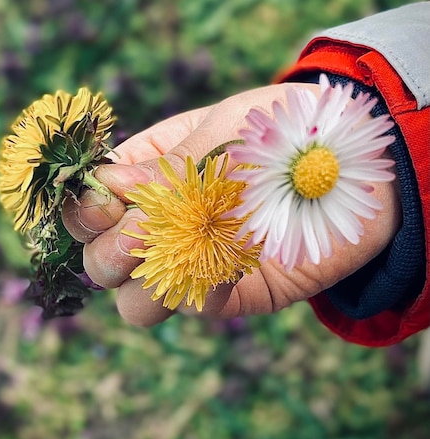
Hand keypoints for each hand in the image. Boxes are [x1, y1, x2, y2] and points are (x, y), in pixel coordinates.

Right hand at [62, 83, 401, 326]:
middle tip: (142, 230)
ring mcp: (193, 261)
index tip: (107, 200)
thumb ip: (167, 166)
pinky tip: (233, 261)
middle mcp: (160, 223)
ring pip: (135, 303)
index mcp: (145, 175)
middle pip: (100, 260)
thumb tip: (107, 184)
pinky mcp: (231, 293)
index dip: (85, 207)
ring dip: (144, 284)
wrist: (352, 166)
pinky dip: (203, 290)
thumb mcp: (221, 131)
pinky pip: (195, 308)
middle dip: (109, 251)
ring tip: (182, 252)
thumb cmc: (280, 130)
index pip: (90, 203)